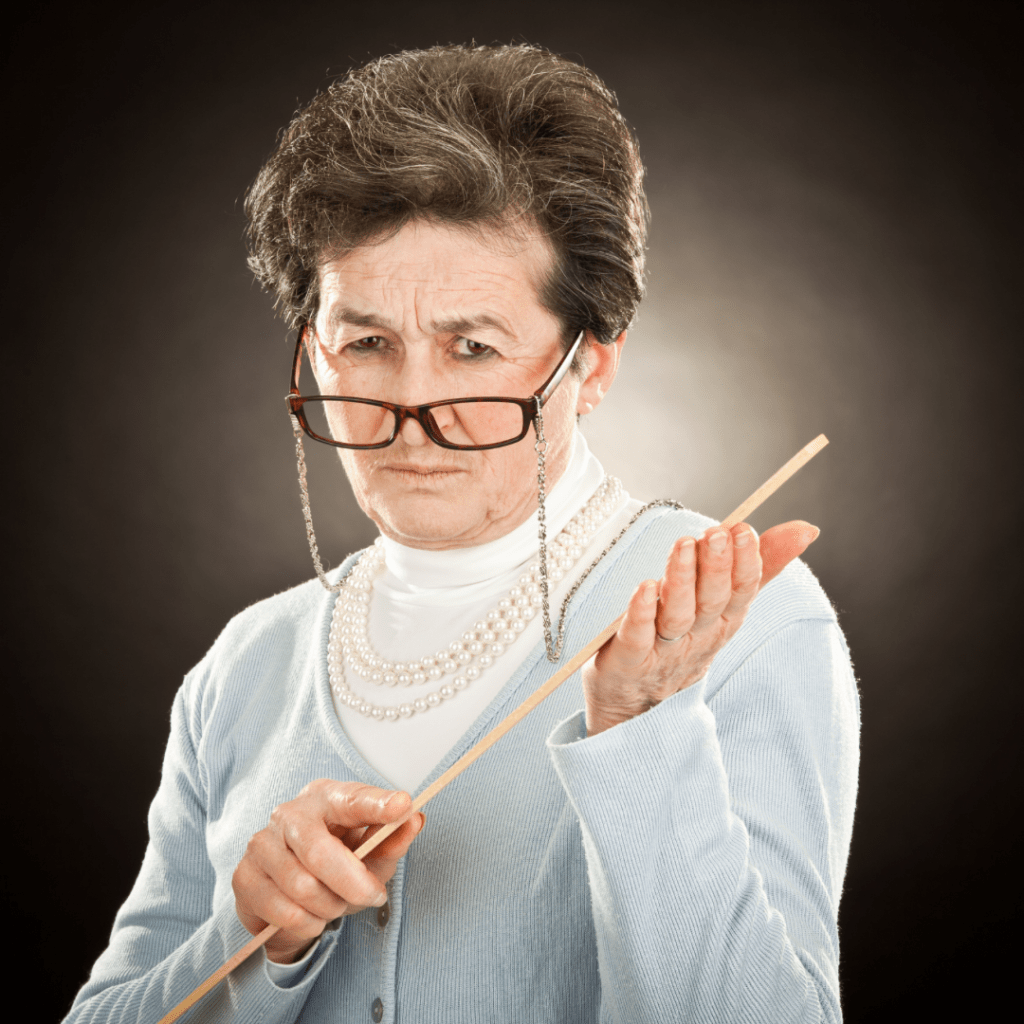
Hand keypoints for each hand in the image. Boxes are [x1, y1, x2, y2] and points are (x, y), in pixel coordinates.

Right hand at [233, 780, 424, 963]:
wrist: (291, 893)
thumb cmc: (338, 862)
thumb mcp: (372, 853)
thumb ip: (393, 839)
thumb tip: (415, 820)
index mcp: (327, 797)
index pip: (353, 799)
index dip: (377, 804)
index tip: (402, 805)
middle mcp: (290, 813)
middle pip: (321, 852)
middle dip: (353, 885)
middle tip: (372, 897)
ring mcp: (261, 843)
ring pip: (303, 888)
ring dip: (330, 908)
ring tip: (336, 904)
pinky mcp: (244, 876)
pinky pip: (284, 912)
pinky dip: (308, 923)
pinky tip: (311, 915)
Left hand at [581, 520, 819, 735]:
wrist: (637, 703)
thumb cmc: (683, 642)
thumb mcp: (725, 604)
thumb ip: (762, 565)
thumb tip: (807, 529)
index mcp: (723, 622)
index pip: (742, 591)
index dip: (746, 562)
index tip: (745, 529)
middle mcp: (697, 636)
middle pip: (711, 601)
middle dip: (717, 566)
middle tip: (717, 533)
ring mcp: (663, 651)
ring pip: (676, 616)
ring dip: (682, 580)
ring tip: (684, 546)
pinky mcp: (629, 661)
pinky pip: (637, 637)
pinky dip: (640, 613)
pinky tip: (643, 588)